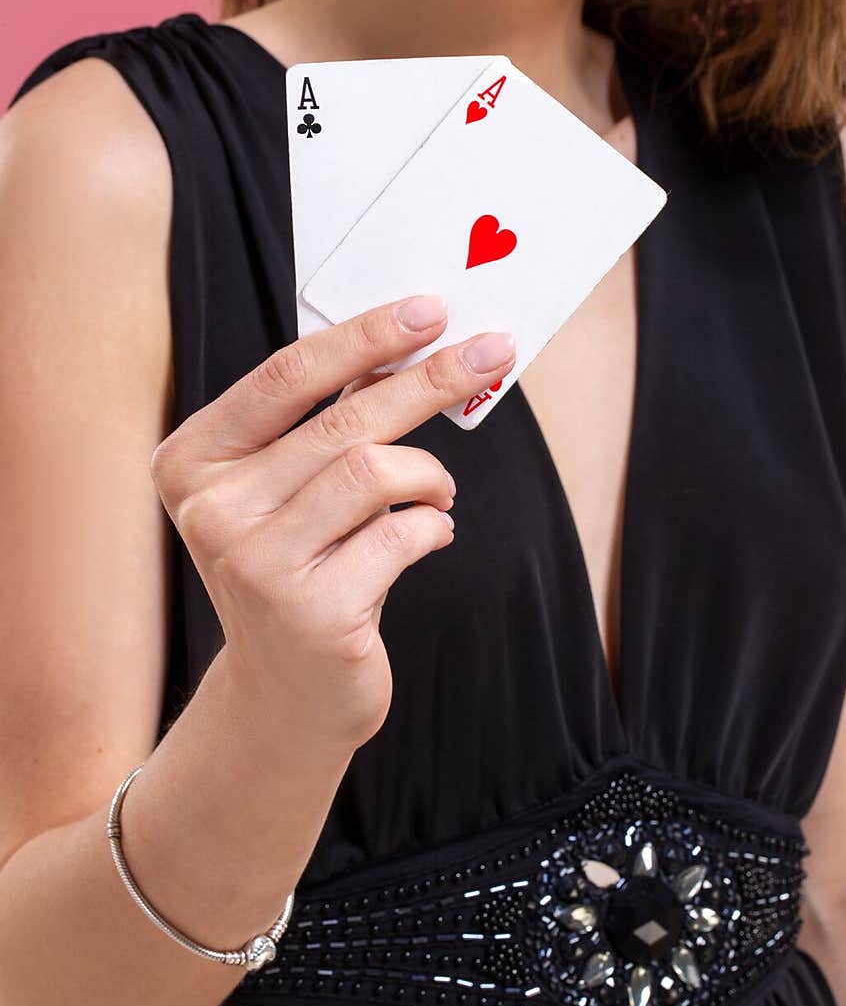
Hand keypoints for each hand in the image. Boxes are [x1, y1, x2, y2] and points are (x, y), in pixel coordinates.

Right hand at [149, 295, 515, 748]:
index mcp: (194, 462)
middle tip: (491, 352)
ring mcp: (257, 565)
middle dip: (429, 379)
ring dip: (431, 474)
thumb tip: (405, 345)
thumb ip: (319, 425)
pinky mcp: (311, 612)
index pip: (287, 375)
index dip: (365, 335)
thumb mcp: (282, 493)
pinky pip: (403, 535)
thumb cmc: (295, 571)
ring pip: (376, 471)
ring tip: (441, 492)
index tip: (429, 309)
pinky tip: (431, 535)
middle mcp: (213, 510)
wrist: (284, 696)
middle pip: (344, 418)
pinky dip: (435, 527)